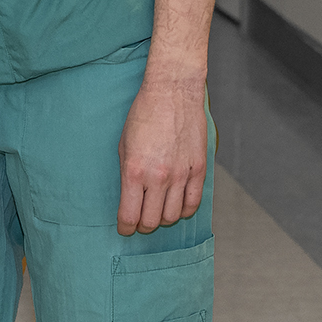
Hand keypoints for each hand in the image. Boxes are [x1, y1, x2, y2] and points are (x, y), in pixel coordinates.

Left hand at [116, 73, 207, 235]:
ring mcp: (180, 175)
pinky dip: (183, 210)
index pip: (129, 215)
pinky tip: (175, 205)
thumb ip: (127, 174)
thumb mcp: (123, 144)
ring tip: (157, 210)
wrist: (172, 92)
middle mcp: (158, 177)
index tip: (124, 229)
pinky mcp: (198, 170)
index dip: (125, 228)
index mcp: (134, 171)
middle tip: (139, 221)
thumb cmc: (144, 114)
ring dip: (162, 218)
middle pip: (151, 221)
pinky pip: (192, 203)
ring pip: (172, 216)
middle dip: (142, 226)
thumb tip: (130, 198)